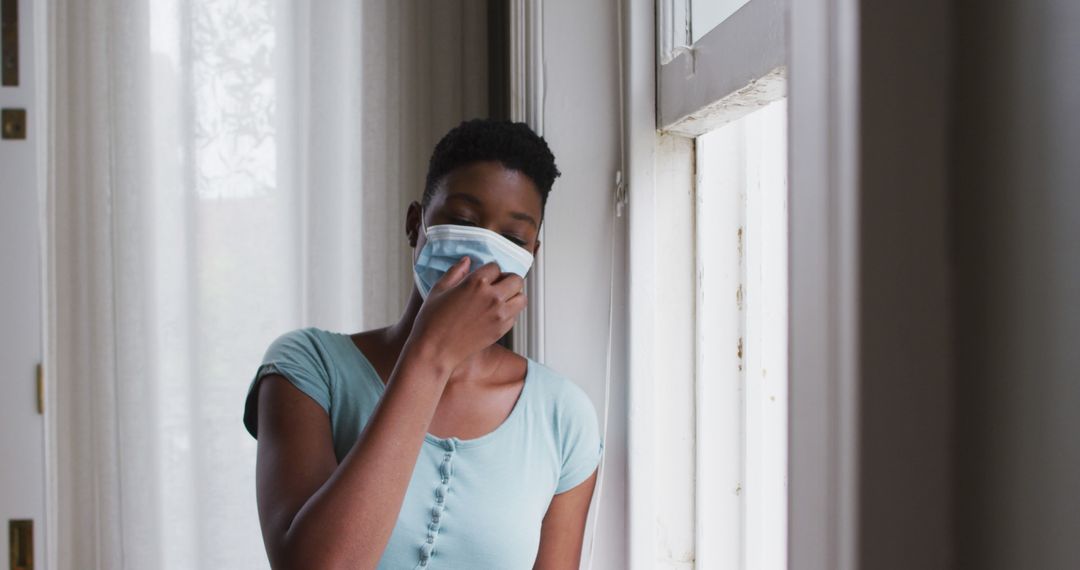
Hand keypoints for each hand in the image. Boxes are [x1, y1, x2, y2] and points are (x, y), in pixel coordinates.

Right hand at [408, 257, 526, 370]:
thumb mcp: (439, 289)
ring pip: (521, 298)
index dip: (489, 271)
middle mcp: (492, 297)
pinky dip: (509, 312)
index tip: (483, 277)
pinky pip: (515, 315)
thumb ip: (455, 272)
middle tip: (496, 285)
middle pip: (516, 279)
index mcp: (476, 282)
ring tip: (500, 299)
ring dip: (513, 296)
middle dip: (507, 280)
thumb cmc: (432, 320)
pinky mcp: (501, 330)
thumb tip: (467, 261)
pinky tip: (495, 314)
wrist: (435, 350)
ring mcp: (499, 314)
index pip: (496, 266)